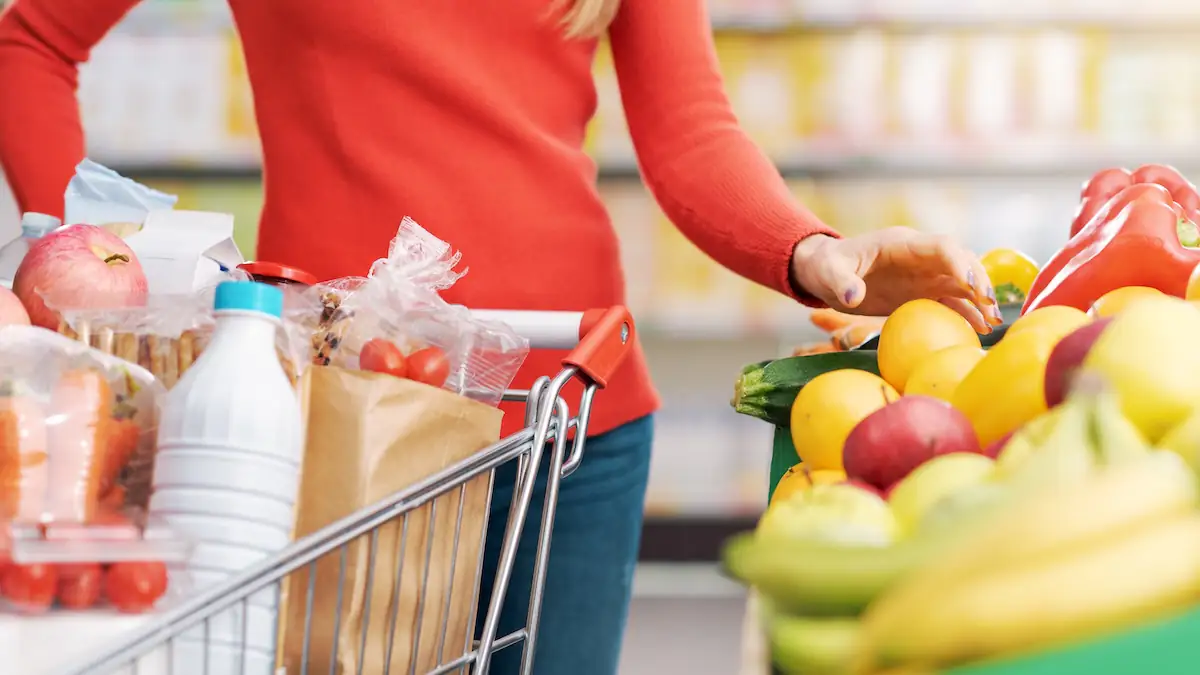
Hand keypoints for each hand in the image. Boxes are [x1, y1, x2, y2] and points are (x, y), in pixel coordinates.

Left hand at [790, 229, 1002, 333]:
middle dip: (978, 281)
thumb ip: (842, 283)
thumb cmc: (827, 266)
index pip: (941, 246)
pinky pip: (951, 300)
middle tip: (989, 307)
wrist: (826, 272)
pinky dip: (967, 312)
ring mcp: (924, 275)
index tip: (970, 284)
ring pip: (962, 282)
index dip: (958, 262)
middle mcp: (921, 257)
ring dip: (979, 299)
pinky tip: (980, 328)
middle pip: (960, 261)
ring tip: (992, 321)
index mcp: (902, 244)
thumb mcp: (829, 273)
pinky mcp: (922, 292)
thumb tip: (854, 297)